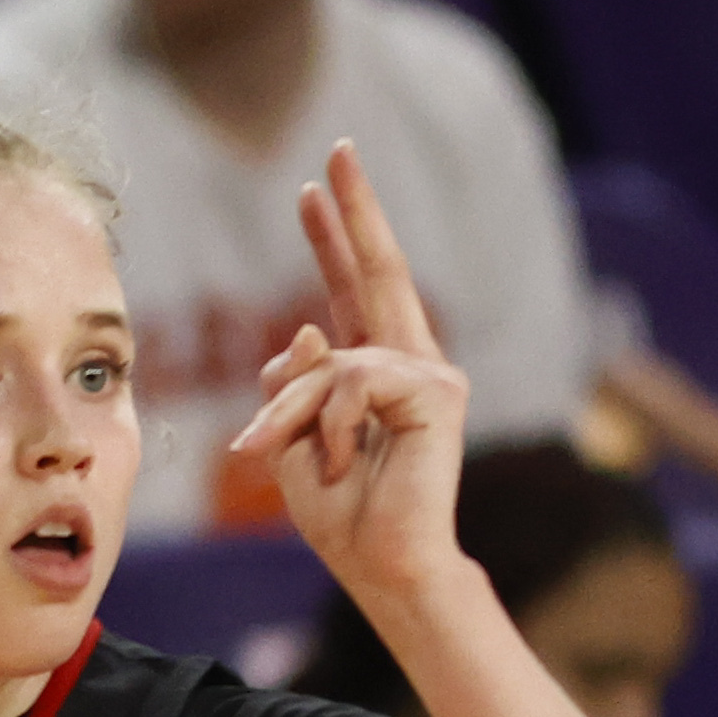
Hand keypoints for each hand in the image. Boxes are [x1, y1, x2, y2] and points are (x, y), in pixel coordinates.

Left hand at [229, 142, 468, 605]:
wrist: (383, 564)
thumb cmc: (341, 511)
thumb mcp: (292, 438)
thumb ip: (294, 383)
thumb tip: (311, 330)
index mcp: (372, 372)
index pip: (350, 291)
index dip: (333, 239)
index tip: (313, 190)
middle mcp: (408, 362)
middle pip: (379, 272)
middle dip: (355, 211)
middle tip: (338, 152)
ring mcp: (430, 374)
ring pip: (328, 358)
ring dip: (289, 413)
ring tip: (280, 456)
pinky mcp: (437, 393)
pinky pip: (351, 382)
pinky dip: (329, 426)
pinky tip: (345, 462)